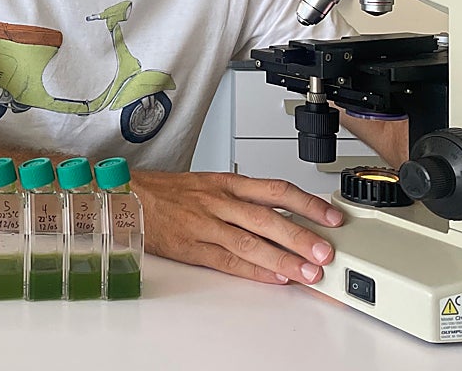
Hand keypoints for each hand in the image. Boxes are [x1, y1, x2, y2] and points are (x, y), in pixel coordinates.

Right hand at [132, 170, 342, 284]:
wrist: (129, 197)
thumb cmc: (170, 192)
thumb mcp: (210, 183)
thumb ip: (244, 198)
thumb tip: (284, 215)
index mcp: (227, 183)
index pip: (276, 190)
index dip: (307, 203)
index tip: (331, 217)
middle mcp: (220, 202)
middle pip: (268, 218)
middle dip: (301, 236)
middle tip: (326, 251)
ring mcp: (206, 226)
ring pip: (250, 243)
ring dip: (283, 259)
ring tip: (308, 272)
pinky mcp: (193, 248)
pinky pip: (228, 261)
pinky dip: (253, 271)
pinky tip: (274, 278)